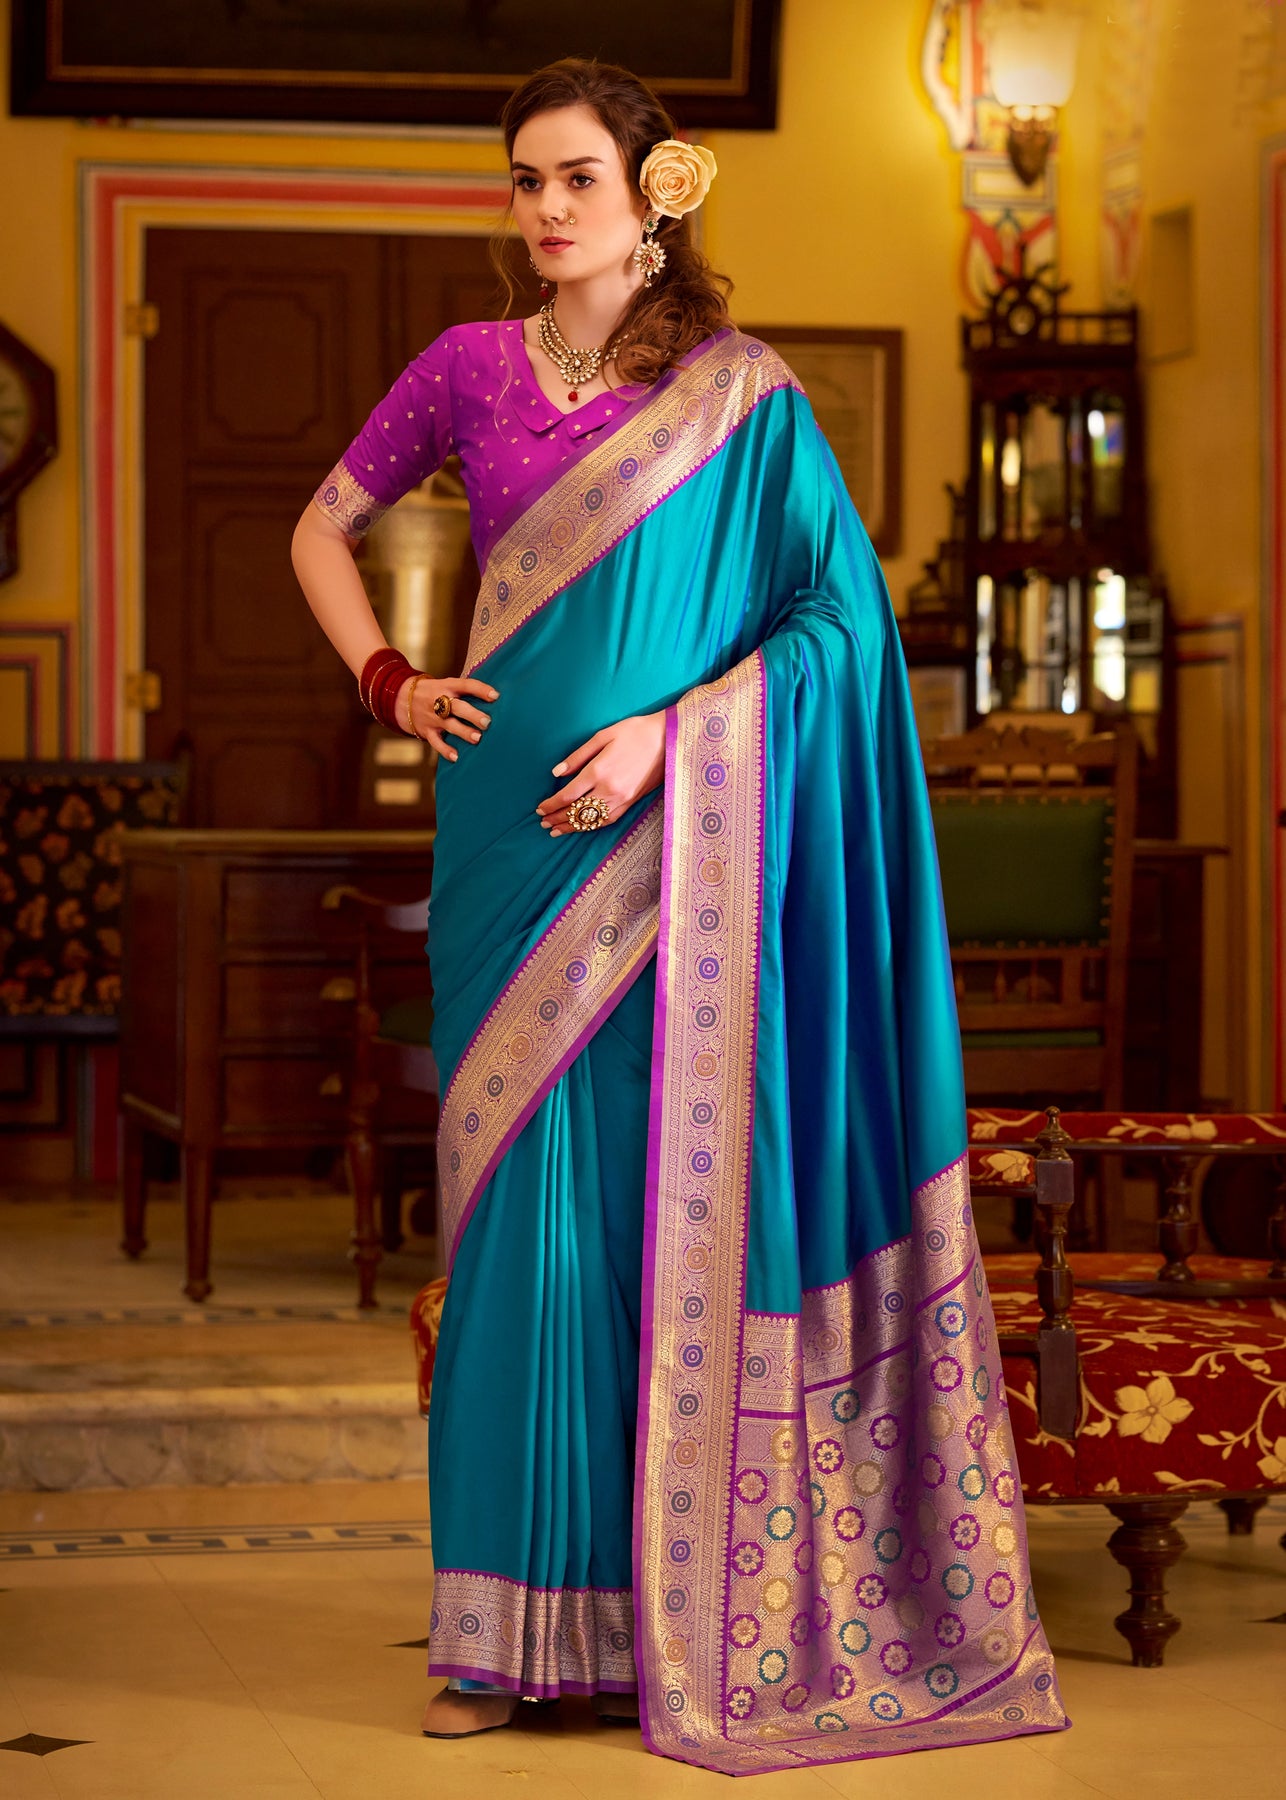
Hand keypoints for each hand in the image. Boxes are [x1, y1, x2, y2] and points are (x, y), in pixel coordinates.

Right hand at [397, 675, 497, 761]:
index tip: (496, 695)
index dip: (481, 689)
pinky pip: (435, 742)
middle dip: (473, 714)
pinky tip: (456, 757)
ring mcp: (433, 717)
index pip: (466, 685)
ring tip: (478, 738)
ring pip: (449, 725)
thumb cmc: (434, 692)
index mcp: (447, 686)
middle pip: (458, 707)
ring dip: (464, 732)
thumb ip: (465, 690)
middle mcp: (439, 700)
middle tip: (488, 722)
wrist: (401, 698)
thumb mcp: (446, 684)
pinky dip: (445, 750)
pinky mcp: (427, 731)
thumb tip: (495, 697)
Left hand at [537, 712, 664, 837]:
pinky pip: (607, 821)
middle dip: (557, 818)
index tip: (539, 808)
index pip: (567, 795)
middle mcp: (609, 790)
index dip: (551, 805)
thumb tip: (556, 773)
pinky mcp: (631, 803)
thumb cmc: (634, 732)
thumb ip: (578, 756)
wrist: (668, 741)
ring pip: (591, 821)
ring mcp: (621, 799)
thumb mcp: (603, 736)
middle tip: (543, 822)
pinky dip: (592, 827)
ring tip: (556, 830)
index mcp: (598, 771)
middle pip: (576, 811)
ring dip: (571, 827)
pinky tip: (582, 827)